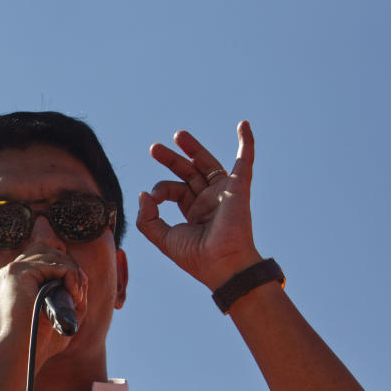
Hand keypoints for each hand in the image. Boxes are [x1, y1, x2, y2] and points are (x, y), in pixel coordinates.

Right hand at [0, 244, 87, 369]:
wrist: (24, 352)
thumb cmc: (39, 342)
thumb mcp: (58, 315)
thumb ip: (68, 295)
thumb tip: (82, 277)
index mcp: (10, 283)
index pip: (39, 258)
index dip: (61, 268)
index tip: (74, 290)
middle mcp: (7, 273)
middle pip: (45, 250)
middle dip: (68, 266)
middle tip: (78, 291)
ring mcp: (11, 271)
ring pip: (52, 255)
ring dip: (72, 272)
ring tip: (76, 295)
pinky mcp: (19, 272)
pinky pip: (55, 263)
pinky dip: (70, 275)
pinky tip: (73, 292)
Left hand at [136, 121, 262, 289]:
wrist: (222, 265)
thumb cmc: (197, 257)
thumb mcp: (163, 238)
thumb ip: (147, 218)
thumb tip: (143, 194)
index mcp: (194, 212)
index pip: (174, 190)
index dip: (160, 190)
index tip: (154, 199)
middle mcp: (209, 201)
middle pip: (189, 172)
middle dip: (171, 159)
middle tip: (154, 148)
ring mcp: (224, 193)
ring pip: (208, 164)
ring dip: (193, 148)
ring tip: (178, 135)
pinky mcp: (238, 187)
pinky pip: (244, 161)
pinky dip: (247, 143)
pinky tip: (244, 125)